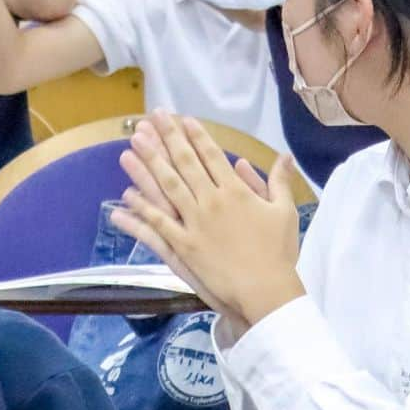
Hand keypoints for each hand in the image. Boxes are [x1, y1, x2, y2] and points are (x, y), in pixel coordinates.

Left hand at [111, 112, 302, 326]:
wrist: (268, 292)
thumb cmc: (279, 253)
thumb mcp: (284, 212)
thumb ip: (278, 181)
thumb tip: (283, 155)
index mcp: (235, 191)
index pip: (212, 155)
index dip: (196, 135)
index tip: (182, 118)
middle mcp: (211, 201)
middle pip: (185, 163)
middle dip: (167, 137)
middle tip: (152, 117)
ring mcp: (195, 223)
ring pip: (167, 186)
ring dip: (148, 163)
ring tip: (133, 144)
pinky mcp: (184, 246)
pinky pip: (157, 225)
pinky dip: (140, 210)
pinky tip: (125, 197)